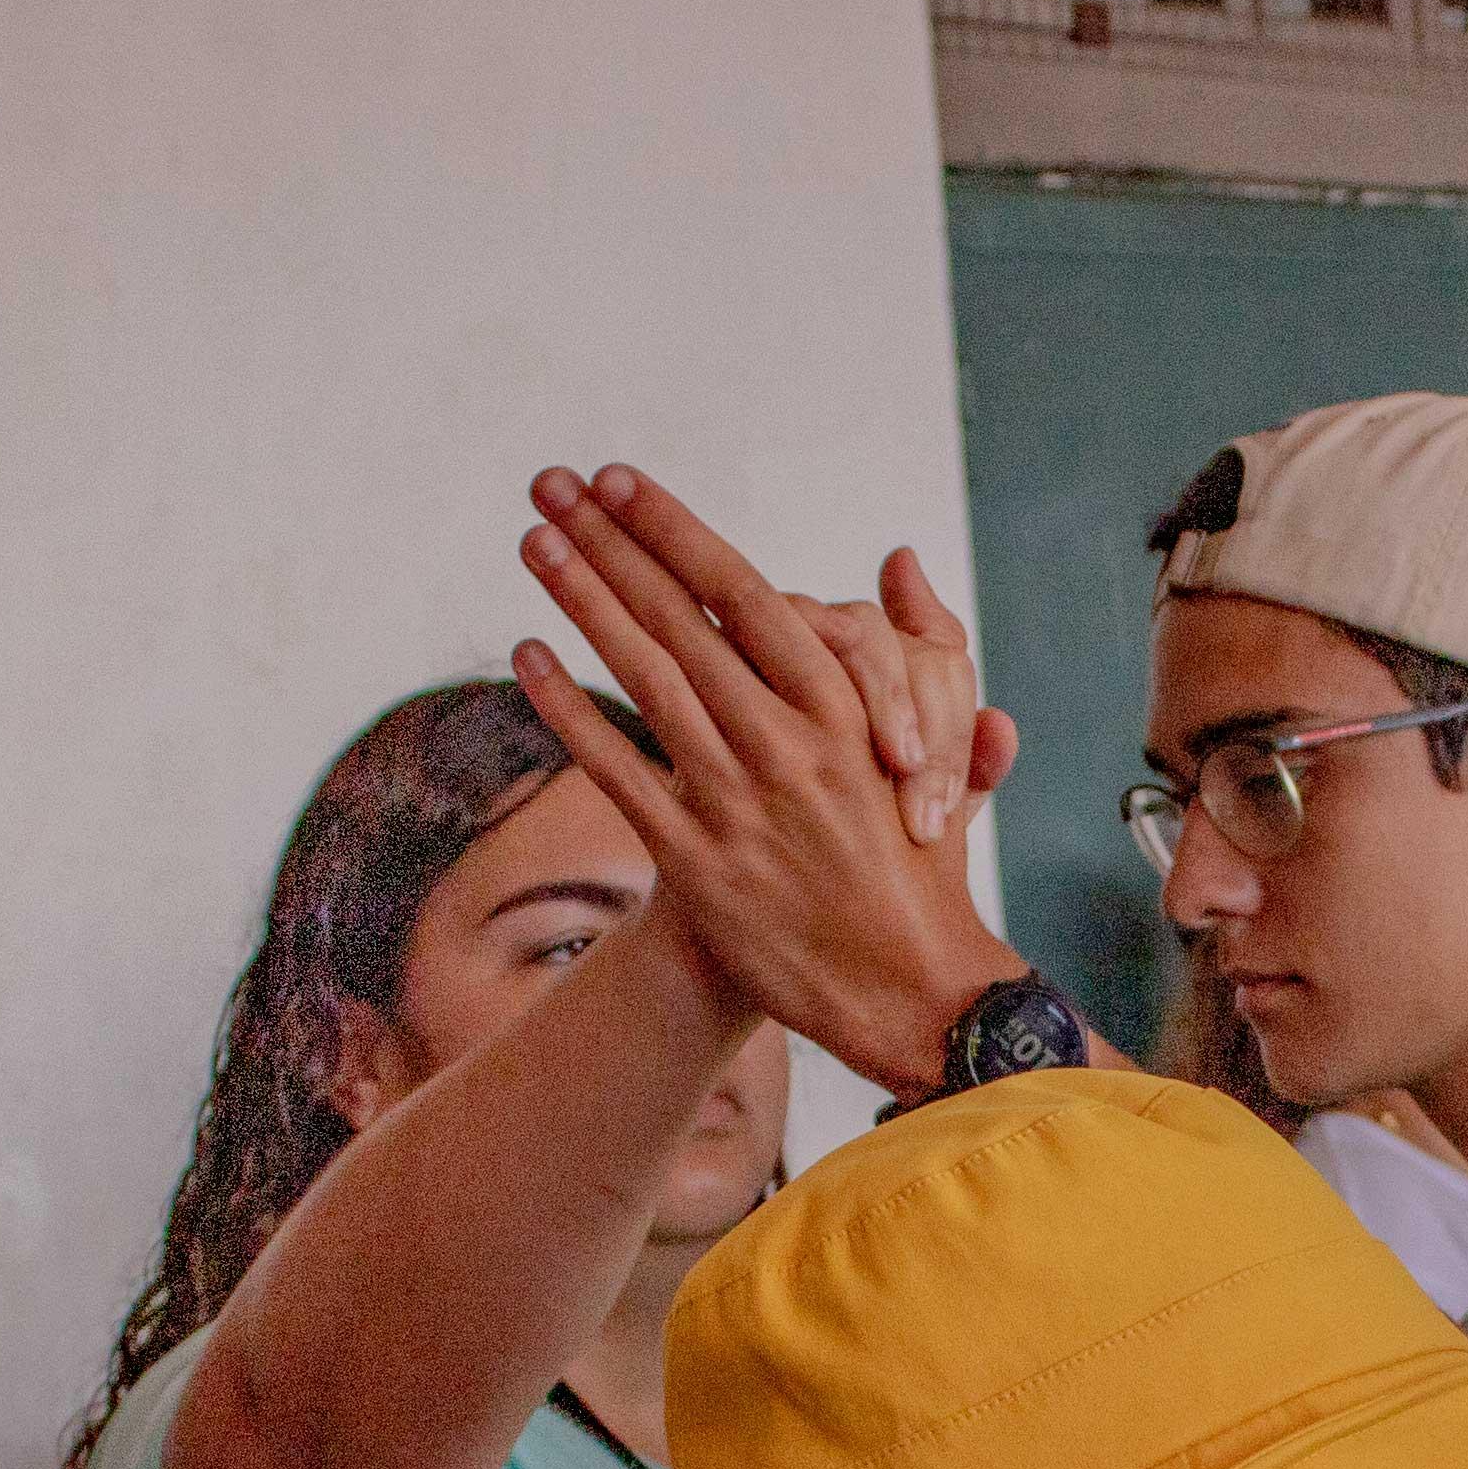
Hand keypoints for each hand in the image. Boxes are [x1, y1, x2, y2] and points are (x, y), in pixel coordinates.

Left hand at [514, 469, 1023, 1092]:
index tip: (620, 482)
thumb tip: (900, 557)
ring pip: (643, 681)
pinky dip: (568, 711)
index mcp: (846, 708)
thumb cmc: (924, 863)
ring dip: (581, 603)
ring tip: (534, 541)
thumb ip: (924, 645)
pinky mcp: (695, 861)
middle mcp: (787, 745)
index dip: (674, 532)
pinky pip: (617, 771)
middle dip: (608, 544)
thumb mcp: (939, 747)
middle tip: (551, 484)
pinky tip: (528, 655)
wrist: (910, 986)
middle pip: (678, 622)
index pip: (741, 594)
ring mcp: (736, 802)